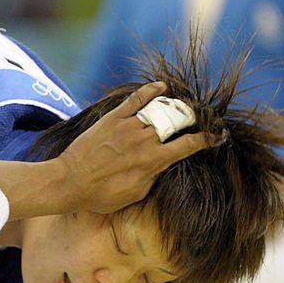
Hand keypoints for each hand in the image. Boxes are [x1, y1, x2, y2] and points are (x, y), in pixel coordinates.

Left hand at [56, 81, 208, 213]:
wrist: (69, 182)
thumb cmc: (100, 195)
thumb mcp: (135, 193)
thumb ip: (153, 176)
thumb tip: (163, 165)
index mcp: (154, 161)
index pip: (189, 145)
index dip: (206, 139)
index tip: (214, 136)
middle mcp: (145, 140)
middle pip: (177, 122)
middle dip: (191, 119)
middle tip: (196, 119)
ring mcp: (129, 126)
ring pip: (160, 110)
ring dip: (174, 107)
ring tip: (182, 107)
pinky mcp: (113, 118)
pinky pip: (136, 99)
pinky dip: (151, 90)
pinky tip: (161, 87)